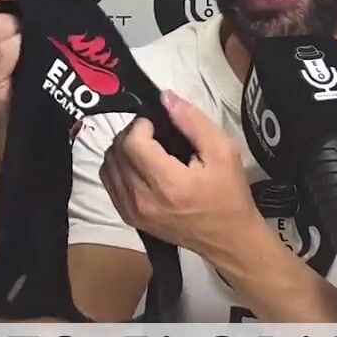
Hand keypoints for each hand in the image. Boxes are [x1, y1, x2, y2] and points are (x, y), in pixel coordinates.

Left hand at [100, 90, 259, 259]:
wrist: (228, 239)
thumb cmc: (229, 194)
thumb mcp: (223, 151)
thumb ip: (192, 121)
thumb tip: (165, 97)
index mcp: (167, 183)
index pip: (132, 142)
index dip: (142, 125)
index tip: (159, 125)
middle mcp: (143, 199)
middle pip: (116, 151)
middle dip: (132, 134)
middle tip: (154, 134)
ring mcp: (132, 211)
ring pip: (107, 165)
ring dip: (123, 150)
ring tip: (146, 149)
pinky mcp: (129, 218)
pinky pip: (108, 182)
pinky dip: (118, 168)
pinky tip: (139, 166)